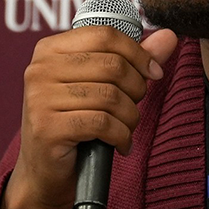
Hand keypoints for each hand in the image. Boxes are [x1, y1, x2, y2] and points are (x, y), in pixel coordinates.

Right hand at [0, 26, 178, 208]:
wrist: (45, 173)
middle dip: (136, 89)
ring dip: (130, 117)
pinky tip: (120, 144)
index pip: (105, 35)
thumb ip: (135, 59)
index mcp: (50, 49)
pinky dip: (121, 136)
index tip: (154, 72)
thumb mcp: (102, 85)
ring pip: (111, 96)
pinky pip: (103, 123)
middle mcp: (40, 69)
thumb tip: (169, 35)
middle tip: (133, 107)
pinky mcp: (47, 128)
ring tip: (126, 128)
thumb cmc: (76, 123)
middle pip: (112, 65)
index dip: (138, 53)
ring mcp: (40, 98)